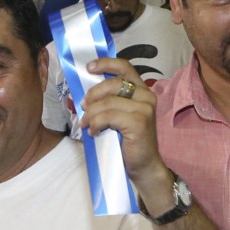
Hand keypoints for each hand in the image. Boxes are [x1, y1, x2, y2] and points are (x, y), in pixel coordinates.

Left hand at [79, 57, 169, 199]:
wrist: (143, 165)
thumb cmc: (128, 141)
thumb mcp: (117, 116)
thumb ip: (109, 101)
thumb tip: (84, 94)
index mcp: (141, 90)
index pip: (124, 67)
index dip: (106, 63)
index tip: (89, 67)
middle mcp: (146, 96)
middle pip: (112, 84)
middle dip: (92, 95)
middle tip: (83, 107)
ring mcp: (144, 108)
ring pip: (107, 102)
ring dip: (90, 114)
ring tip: (86, 124)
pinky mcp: (139, 122)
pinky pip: (108, 116)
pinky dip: (96, 123)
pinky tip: (93, 132)